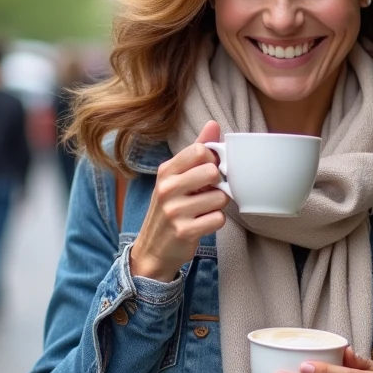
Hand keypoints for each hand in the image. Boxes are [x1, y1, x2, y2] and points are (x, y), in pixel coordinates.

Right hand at [129, 120, 229, 281]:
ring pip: (220, 198)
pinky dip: (216, 221)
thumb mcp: (176, 177)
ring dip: (219, 205)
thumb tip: (213, 124)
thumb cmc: (170, 208)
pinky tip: (204, 223)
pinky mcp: (184, 231)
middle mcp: (167, 188)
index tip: (209, 171)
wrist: (152, 248)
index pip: (200, 150)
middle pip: (212, 172)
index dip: (213, 160)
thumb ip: (195, 150)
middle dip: (218, 183)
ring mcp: (174, 211)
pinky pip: (218, 219)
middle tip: (209, 192)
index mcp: (166, 171)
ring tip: (205, 209)